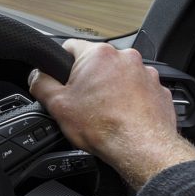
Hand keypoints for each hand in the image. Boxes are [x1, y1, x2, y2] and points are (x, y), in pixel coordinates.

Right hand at [30, 39, 194, 189]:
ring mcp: (145, 73)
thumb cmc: (103, 126)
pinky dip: (129, 100)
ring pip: (118, 77)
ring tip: (104, 113)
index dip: (60, 65)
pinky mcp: (158, 89)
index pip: (70, 47)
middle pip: (96, 64)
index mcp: (98, 55)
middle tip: (82, 104)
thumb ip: (41, 84)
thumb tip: (36, 76)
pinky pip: (138, 90)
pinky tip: (122, 117)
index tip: (61, 81)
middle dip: (88, 81)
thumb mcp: (57, 106)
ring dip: (110, 90)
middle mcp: (125, 57)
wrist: (140, 147)